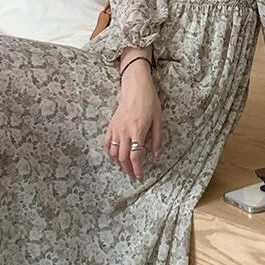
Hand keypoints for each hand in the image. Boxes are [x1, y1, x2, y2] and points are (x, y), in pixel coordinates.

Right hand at [104, 65, 162, 181]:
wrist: (136, 87)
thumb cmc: (149, 102)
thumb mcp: (158, 121)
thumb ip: (157, 140)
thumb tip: (155, 156)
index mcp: (138, 131)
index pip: (135, 156)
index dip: (137, 169)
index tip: (140, 176)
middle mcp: (125, 131)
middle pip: (123, 157)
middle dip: (128, 169)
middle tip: (134, 175)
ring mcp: (116, 129)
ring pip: (113, 152)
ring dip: (119, 163)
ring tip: (126, 167)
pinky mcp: (111, 126)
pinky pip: (107, 143)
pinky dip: (110, 153)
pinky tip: (116, 157)